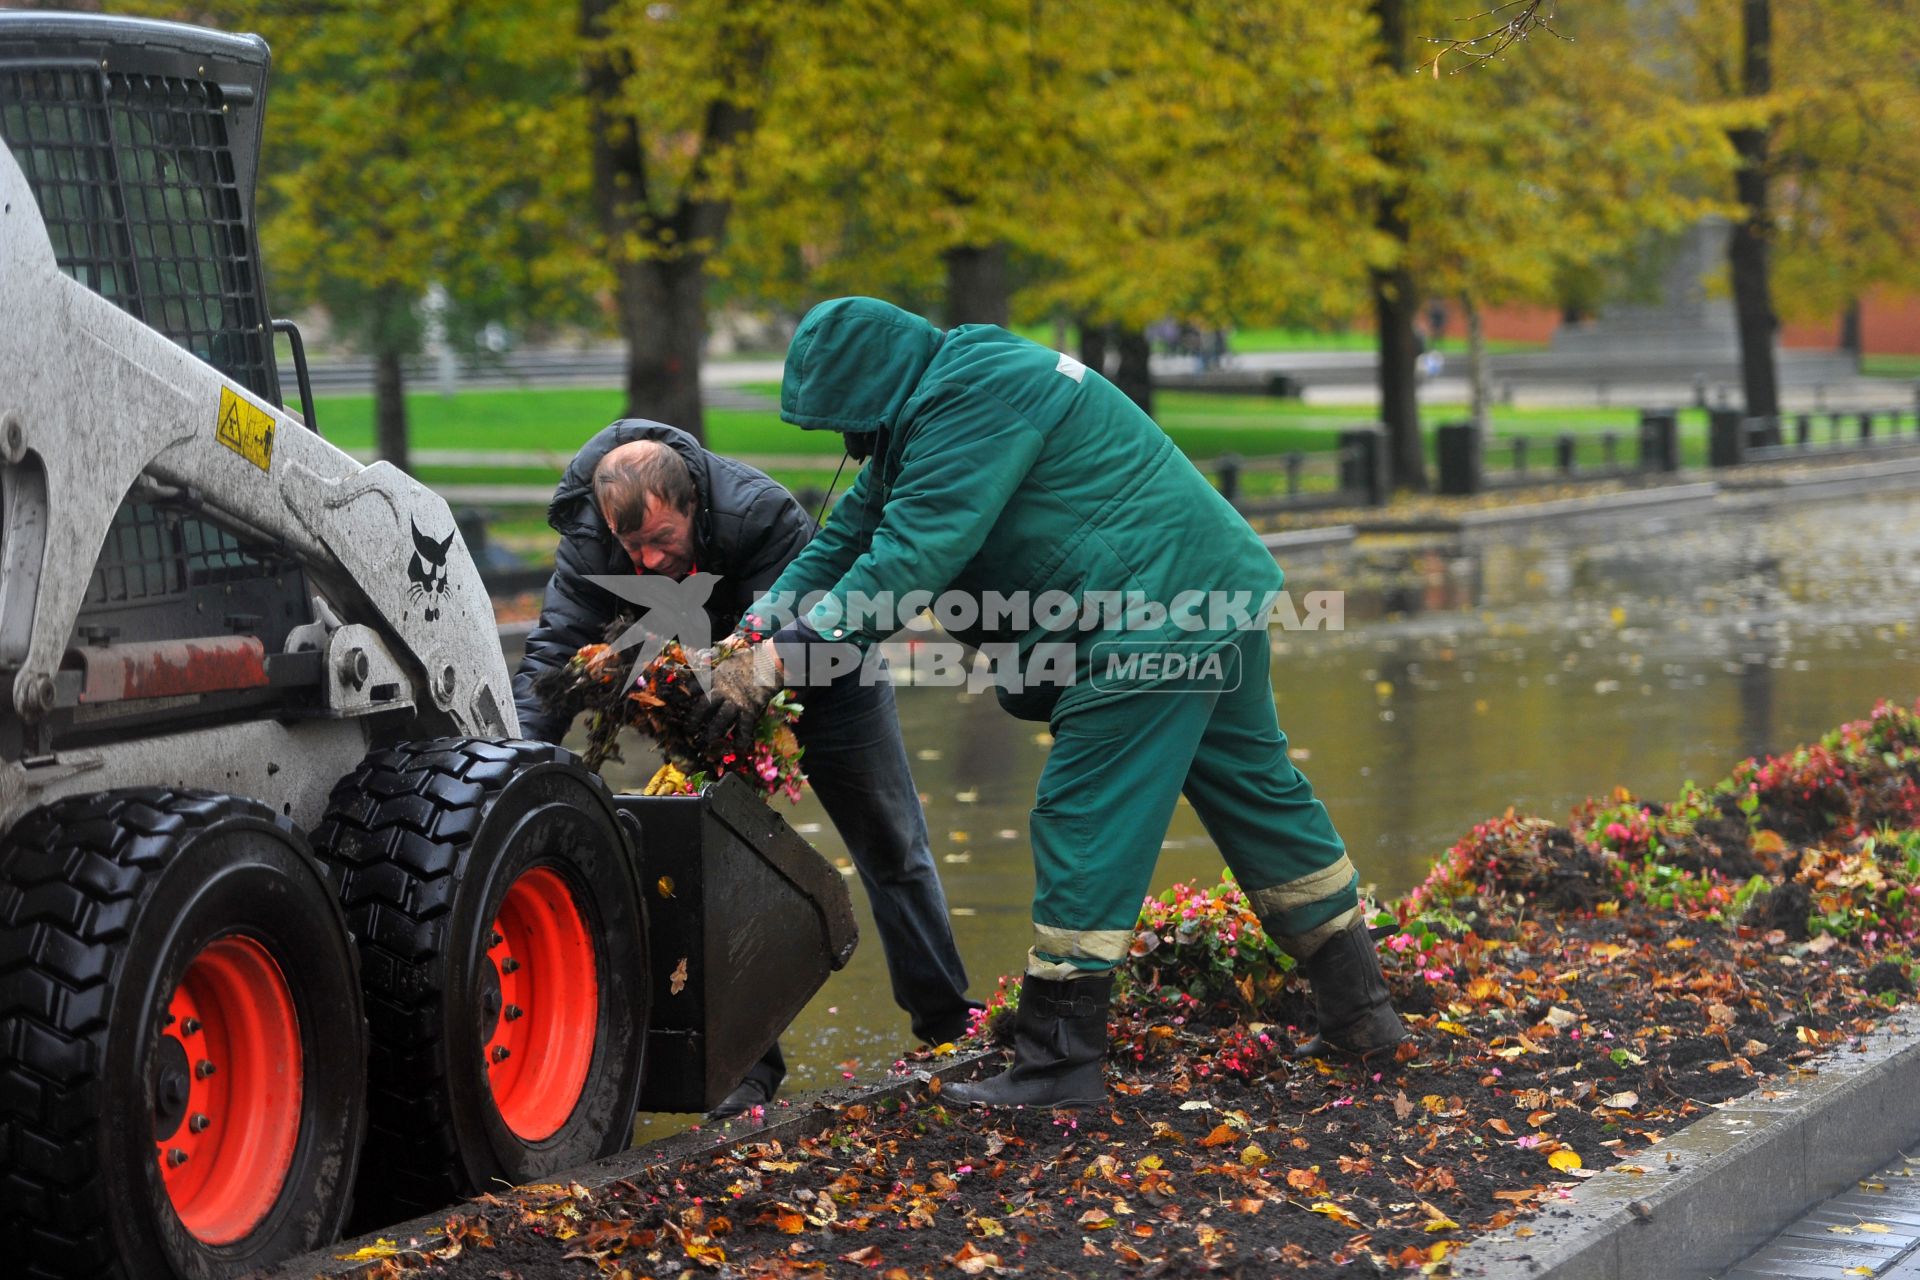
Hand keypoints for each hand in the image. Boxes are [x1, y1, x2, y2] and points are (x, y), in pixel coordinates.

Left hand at [694, 637, 782, 754]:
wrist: (770, 660)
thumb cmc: (752, 656)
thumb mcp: (730, 657)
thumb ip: (718, 663)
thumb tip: (706, 658)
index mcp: (717, 677)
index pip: (696, 686)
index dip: (685, 694)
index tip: (677, 702)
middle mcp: (723, 690)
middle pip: (704, 707)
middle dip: (694, 719)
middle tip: (688, 730)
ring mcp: (736, 701)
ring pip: (720, 720)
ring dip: (713, 732)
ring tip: (708, 742)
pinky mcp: (750, 709)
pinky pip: (744, 727)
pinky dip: (742, 738)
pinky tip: (740, 747)